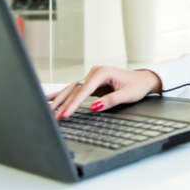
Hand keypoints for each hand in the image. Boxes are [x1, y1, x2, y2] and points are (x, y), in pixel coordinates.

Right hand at [47, 65, 161, 119]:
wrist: (144, 79)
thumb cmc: (137, 85)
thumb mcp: (127, 95)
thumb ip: (110, 101)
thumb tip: (93, 107)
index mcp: (102, 72)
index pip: (84, 90)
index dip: (73, 104)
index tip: (65, 114)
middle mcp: (94, 72)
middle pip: (74, 89)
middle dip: (62, 103)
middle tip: (52, 116)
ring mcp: (91, 77)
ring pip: (72, 90)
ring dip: (59, 100)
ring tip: (46, 109)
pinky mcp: (91, 83)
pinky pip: (75, 91)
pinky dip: (63, 96)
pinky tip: (50, 99)